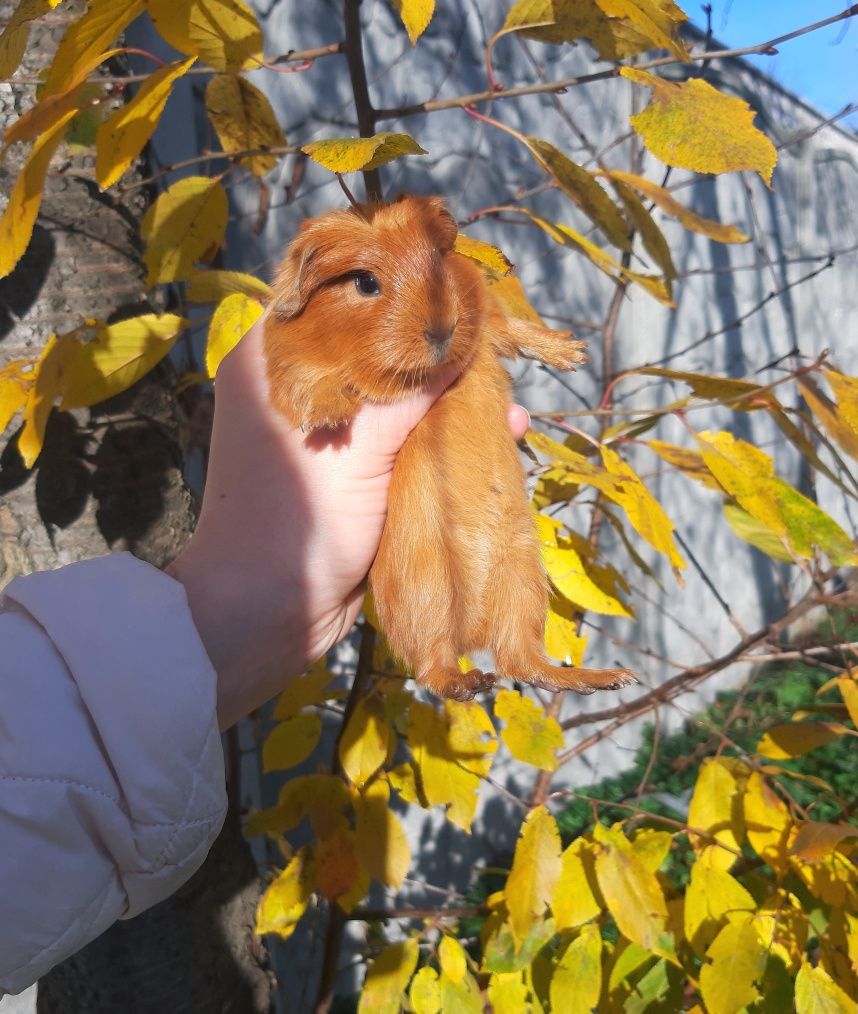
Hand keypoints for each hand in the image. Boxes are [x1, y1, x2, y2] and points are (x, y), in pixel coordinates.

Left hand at [167, 315, 530, 728]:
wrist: (267, 614)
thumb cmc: (298, 519)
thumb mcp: (359, 446)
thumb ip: (411, 392)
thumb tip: (466, 339)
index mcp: (275, 363)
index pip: (336, 296)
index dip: (393, 286)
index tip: (448, 280)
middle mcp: (300, 389)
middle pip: (376, 348)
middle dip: (436, 350)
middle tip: (489, 345)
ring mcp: (328, 433)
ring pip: (396, 397)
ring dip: (450, 400)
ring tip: (506, 401)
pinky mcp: (352, 472)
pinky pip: (402, 440)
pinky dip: (442, 439)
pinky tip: (496, 436)